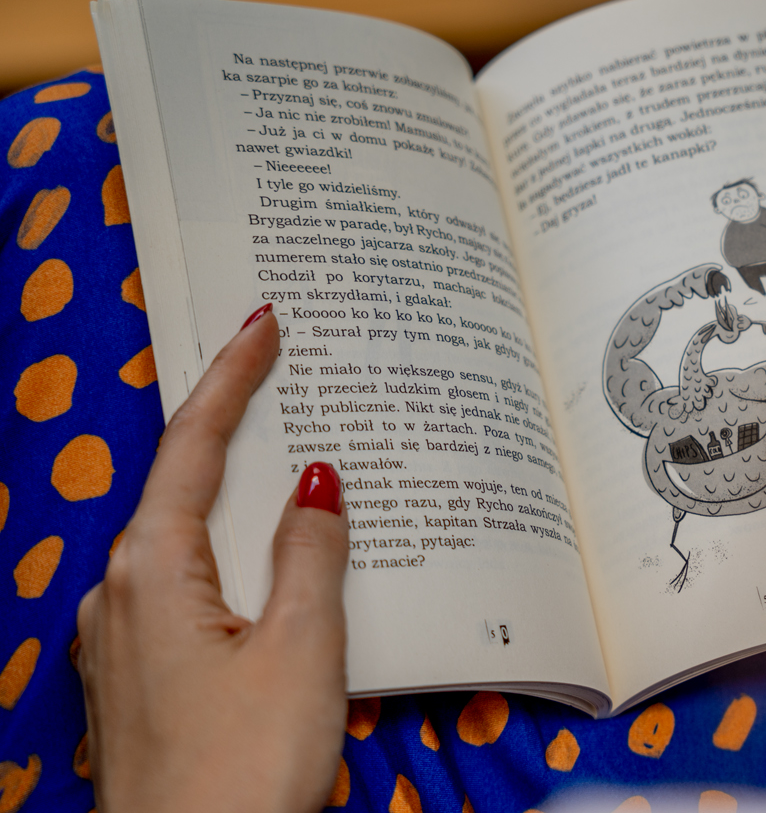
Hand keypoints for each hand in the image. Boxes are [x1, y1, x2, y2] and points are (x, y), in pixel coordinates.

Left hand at [75, 307, 349, 812]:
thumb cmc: (240, 775)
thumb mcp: (301, 650)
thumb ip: (312, 553)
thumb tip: (318, 482)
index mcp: (153, 571)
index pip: (195, 445)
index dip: (233, 378)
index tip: (261, 323)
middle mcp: (123, 597)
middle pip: (185, 486)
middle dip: (237, 430)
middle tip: (282, 375)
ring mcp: (124, 643)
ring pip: (190, 541)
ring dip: (239, 501)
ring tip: (294, 469)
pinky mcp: (141, 682)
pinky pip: (190, 590)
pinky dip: (233, 559)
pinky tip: (273, 570)